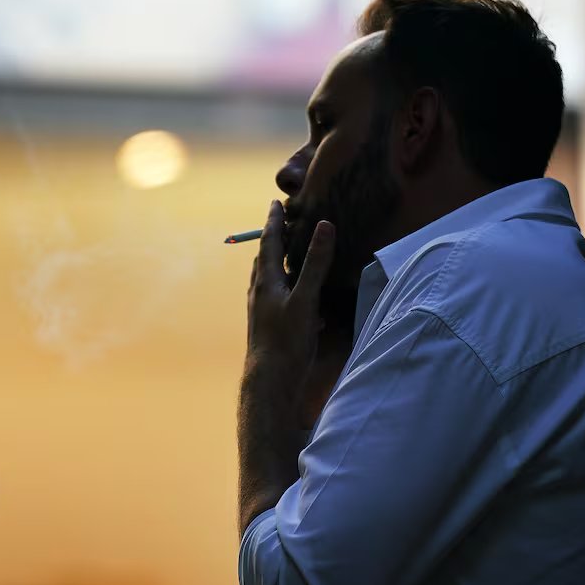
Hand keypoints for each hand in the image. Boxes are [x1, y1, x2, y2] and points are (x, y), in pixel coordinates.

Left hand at [247, 200, 335, 376]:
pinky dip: (289, 290)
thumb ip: (315, 263)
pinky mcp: (269, 326)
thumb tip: (324, 226)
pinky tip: (305, 303)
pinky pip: (278, 299)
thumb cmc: (286, 340)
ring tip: (291, 257)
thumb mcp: (306, 298)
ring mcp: (262, 310)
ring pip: (269, 280)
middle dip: (275, 240)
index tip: (275, 203)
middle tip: (284, 225)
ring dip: (279, 265)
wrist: (269, 381)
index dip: (273, 221)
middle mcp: (260, 292)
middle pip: (265, 259)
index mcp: (266, 281)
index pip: (269, 242)